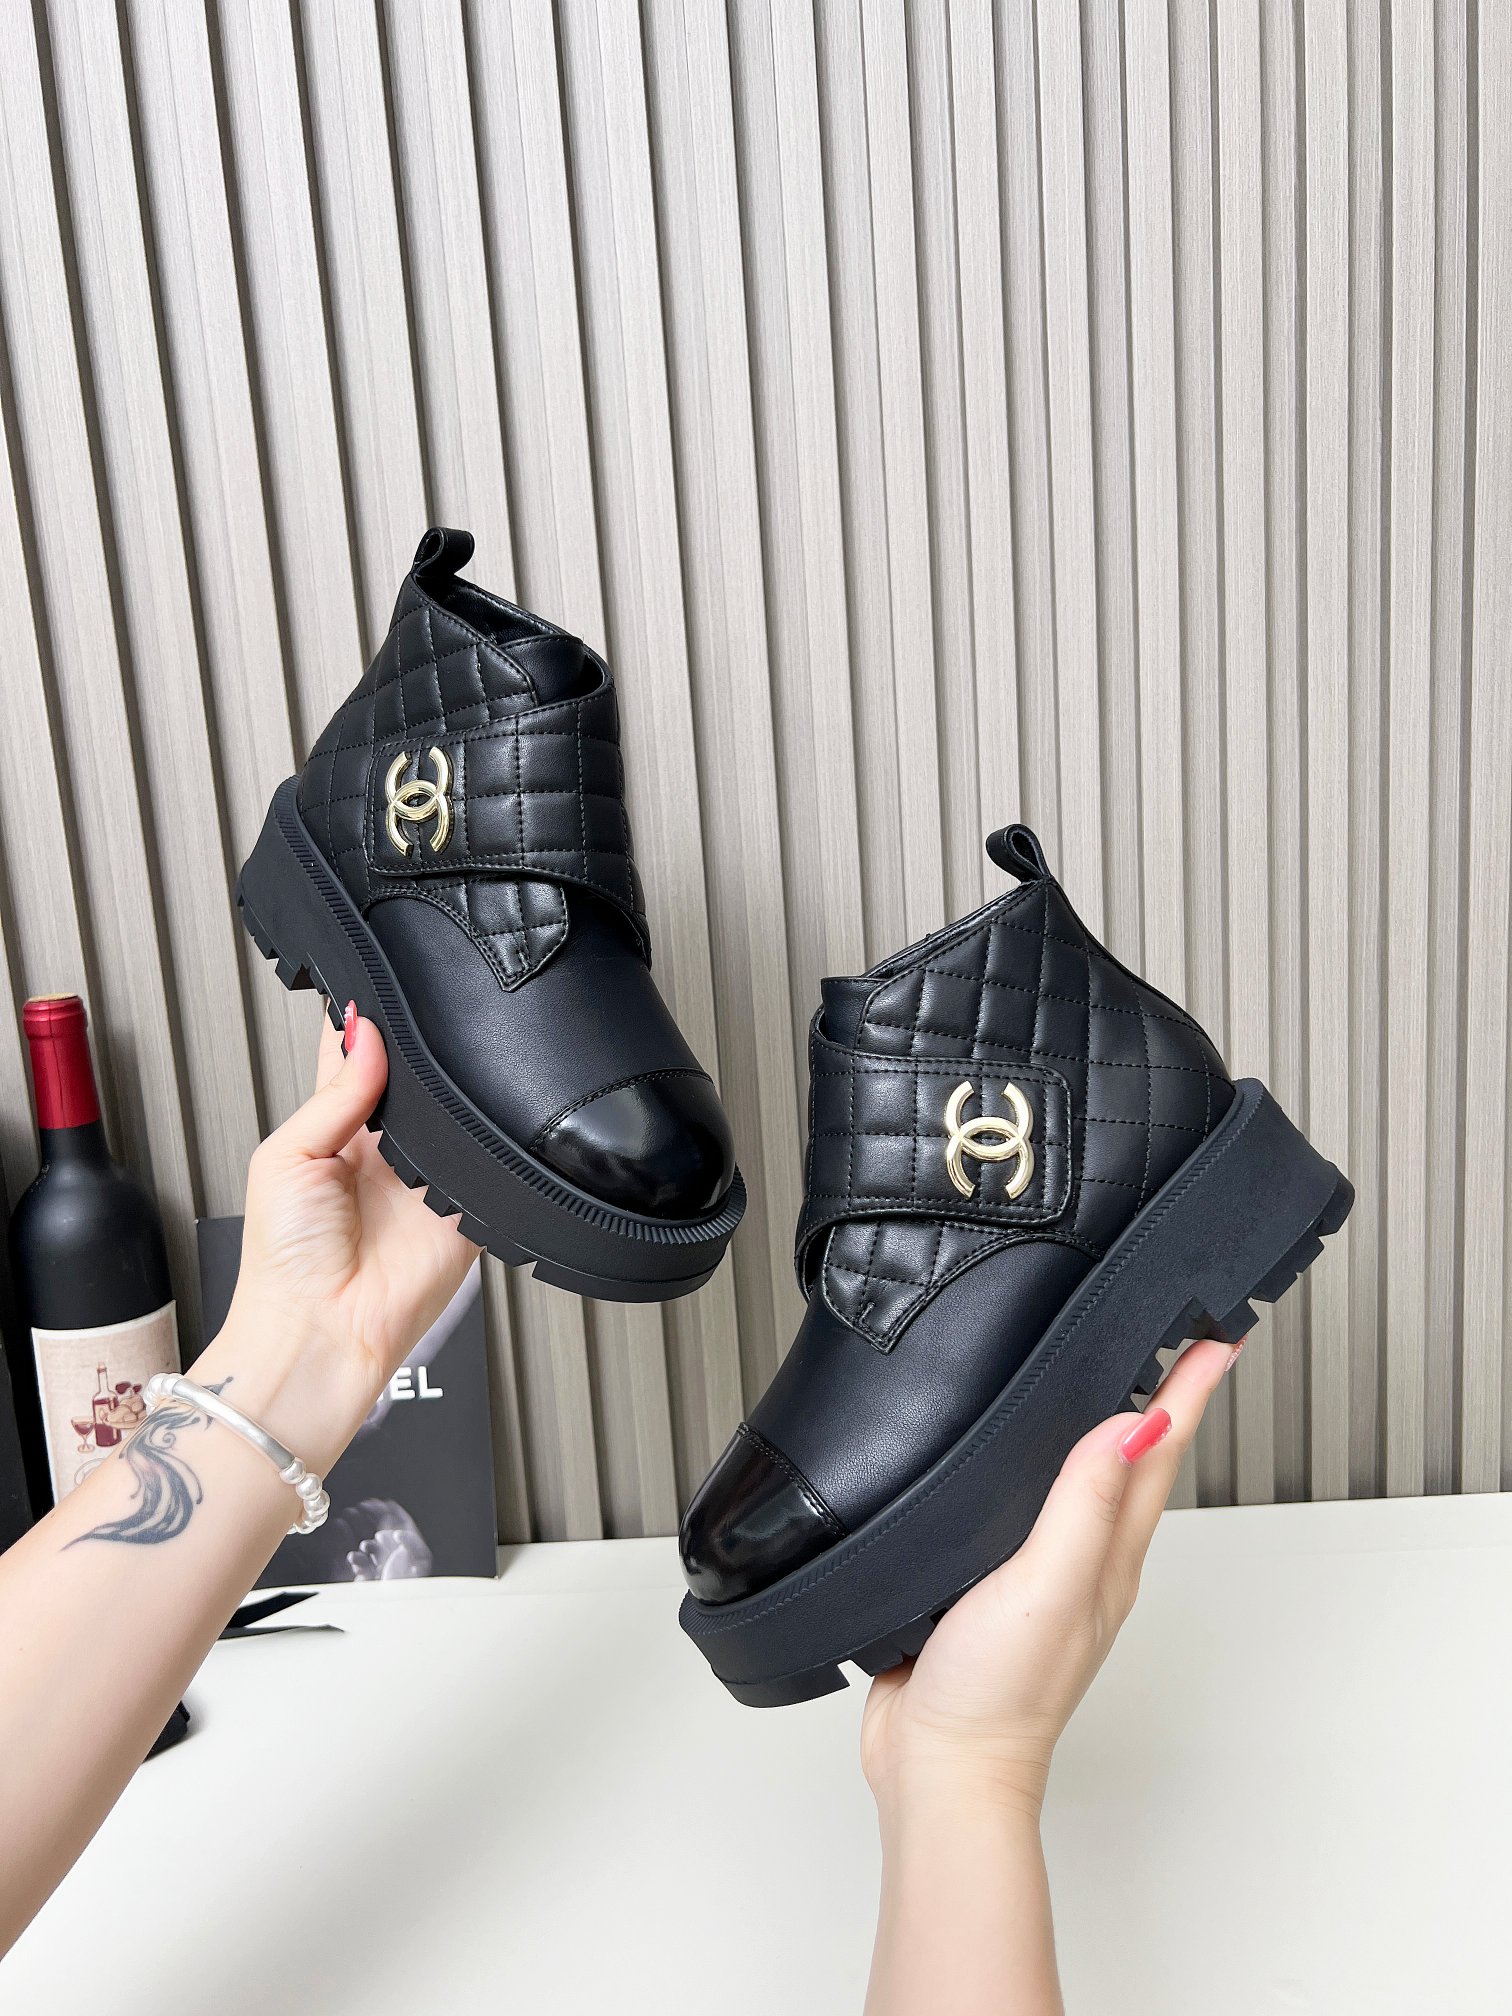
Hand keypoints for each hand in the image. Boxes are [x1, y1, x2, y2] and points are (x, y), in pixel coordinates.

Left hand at [206, 1004, 478, 1467]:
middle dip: (421, 1050)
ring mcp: (428, 1175)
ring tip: (437, 1089)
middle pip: (416, 1074)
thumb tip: (368, 1031)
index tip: (382, 987)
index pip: (359, 1055)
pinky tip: (468, 1130)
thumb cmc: (284, 1261)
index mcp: (336, 1126)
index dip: (368, 1021)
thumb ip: (335, 1093)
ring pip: (456, 1108)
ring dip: (452, 1093)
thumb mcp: (286, 1156)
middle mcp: (385, 1147)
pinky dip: (485, 1141)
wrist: (320, 1333)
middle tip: (420, 1033)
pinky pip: (489, 1160)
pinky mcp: (467, 1205)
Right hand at [860, 1337, 1240, 1821]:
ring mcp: (1042, 1574)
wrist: (939, 1769)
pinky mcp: (993, 1585)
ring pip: (1082, 1482)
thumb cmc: (999, 1696)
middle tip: (1181, 1339)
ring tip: (1115, 1380)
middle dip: (1159, 1395)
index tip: (1217, 1333)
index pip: (1161, 1450)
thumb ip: (1085, 1506)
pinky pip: (1025, 1509)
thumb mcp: (1047, 1586)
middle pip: (1135, 1458)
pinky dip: (1037, 1472)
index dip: (1189, 1386)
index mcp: (1110, 1553)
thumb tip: (1131, 1424)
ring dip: (1103, 1428)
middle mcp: (1086, 1558)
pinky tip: (1020, 1462)